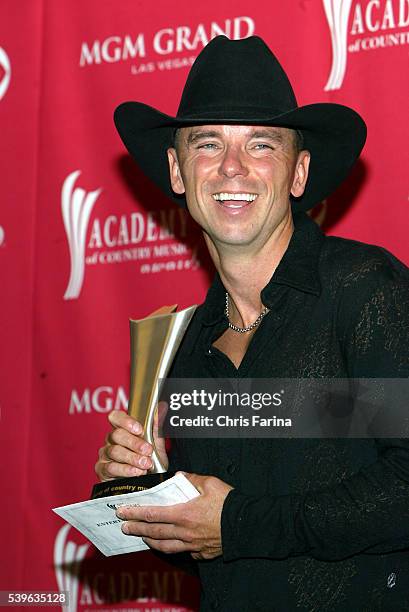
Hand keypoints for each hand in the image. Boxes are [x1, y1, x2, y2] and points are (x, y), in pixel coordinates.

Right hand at [95, 402, 168, 480]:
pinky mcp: (102, 470)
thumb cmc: (148, 460)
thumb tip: (161, 407)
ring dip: (132, 458)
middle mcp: (110, 440)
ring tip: (145, 464)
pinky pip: (110, 468)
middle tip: (147, 450)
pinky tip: (136, 472)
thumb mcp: (156, 444)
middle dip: (134, 443)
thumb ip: (156, 427)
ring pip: (114, 451)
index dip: (125, 421)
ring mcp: (105, 455)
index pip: (115, 417)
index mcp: (122, 429)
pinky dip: (125, 470)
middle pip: (117, 435)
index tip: (139, 429)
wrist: (148, 482)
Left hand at [116, 473, 233, 559]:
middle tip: (124, 527)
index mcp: (184, 513)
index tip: (123, 512)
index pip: (152, 514)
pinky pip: (182, 552)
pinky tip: (168, 545)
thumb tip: (179, 475)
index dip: (135, 513)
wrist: (247, 525)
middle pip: (154, 532)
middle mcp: (184, 532)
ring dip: (150, 542)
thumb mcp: (210, 483)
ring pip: (165, 546)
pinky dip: (171, 548)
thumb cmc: (229, 503)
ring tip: (141, 538)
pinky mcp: (201, 553)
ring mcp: (192, 545)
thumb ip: (192, 478)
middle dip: (137, 529)